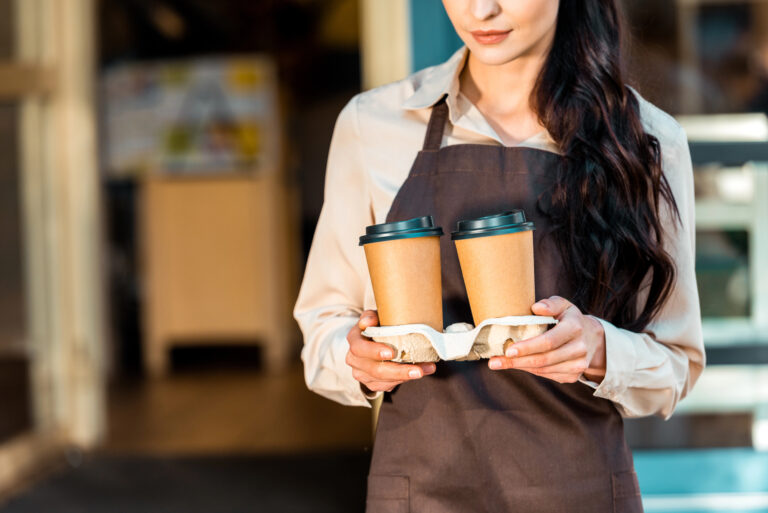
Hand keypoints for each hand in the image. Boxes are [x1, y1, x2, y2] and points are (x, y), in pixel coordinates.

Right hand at [346, 310, 436, 392]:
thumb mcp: (374, 317)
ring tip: (427, 369)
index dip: (374, 352)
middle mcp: (354, 359)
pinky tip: (421, 372)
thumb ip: (371, 316)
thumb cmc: (377, 326)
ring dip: (407, 376)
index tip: (392, 353)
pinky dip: (405, 380)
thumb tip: (369, 321)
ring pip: (384, 380)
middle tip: (418, 370)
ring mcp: (361, 374)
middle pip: (375, 370)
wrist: (372, 341)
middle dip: (399, 371)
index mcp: (354, 340)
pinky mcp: (371, 384)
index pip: (360, 348)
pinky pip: (388, 385)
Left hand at [487, 296, 606, 383]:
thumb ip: (550, 303)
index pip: (548, 341)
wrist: (592, 338)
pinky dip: (530, 370)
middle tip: (494, 362)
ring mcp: (578, 365)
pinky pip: (547, 375)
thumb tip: (535, 307)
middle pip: (544, 359)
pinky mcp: (573, 376)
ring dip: (520, 367)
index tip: (508, 350)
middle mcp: (579, 349)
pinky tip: (517, 364)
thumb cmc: (570, 318)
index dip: (527, 347)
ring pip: (543, 370)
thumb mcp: (564, 305)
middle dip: (516, 362)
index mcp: (574, 328)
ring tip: (499, 363)